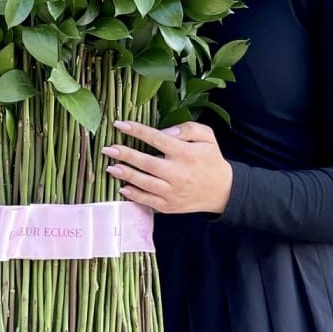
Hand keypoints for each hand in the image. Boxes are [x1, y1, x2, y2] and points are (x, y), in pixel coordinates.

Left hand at [102, 120, 232, 215]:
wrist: (223, 191)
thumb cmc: (211, 160)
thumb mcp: (207, 137)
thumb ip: (187, 128)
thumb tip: (164, 131)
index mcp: (185, 153)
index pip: (156, 139)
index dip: (137, 131)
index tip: (119, 124)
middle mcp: (178, 173)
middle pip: (147, 163)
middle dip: (125, 155)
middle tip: (108, 148)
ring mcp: (173, 192)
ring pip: (145, 183)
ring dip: (126, 175)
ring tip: (109, 167)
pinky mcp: (170, 206)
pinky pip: (148, 201)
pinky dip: (134, 195)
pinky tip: (122, 187)